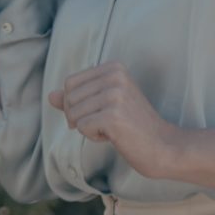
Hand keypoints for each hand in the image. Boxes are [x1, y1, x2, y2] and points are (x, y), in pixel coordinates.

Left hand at [49, 62, 188, 178]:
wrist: (164, 147)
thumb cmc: (133, 126)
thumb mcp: (104, 105)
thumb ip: (77, 99)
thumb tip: (50, 96)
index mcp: (113, 67)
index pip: (69, 83)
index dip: (77, 104)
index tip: (103, 112)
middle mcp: (115, 76)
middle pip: (69, 98)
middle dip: (80, 117)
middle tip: (108, 124)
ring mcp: (114, 95)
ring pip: (73, 114)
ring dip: (88, 128)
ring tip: (114, 128)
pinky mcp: (112, 115)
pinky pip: (81, 127)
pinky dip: (93, 136)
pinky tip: (115, 136)